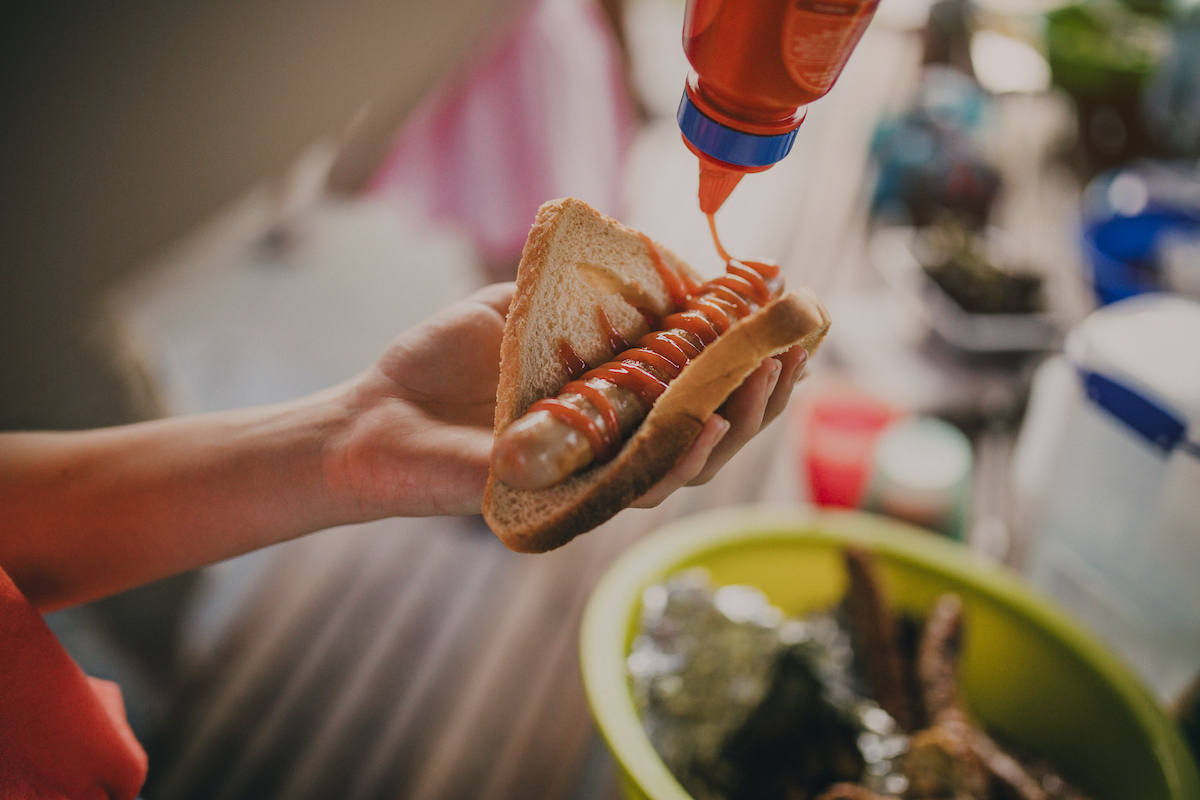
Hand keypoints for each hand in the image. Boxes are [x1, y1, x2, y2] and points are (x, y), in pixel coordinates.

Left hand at [329, 284, 808, 518]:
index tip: (794, 326)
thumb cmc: (443, 362)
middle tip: (796, 353)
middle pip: (711, 429)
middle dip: (762, 393)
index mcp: (615, 401)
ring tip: (768, 379)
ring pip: (686, 465)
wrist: (373, 416)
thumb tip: (671, 265)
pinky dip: (675, 459)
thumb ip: (589, 288)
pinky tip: (709, 424)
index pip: (701, 386)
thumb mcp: (521, 304)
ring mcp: (594, 478)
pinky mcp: (566, 506)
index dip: (752, 361)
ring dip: (737, 423)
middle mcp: (616, 444)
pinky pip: (632, 490)